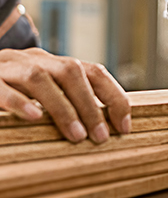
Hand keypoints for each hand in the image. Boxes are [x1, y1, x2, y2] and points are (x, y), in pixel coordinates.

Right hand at [0, 48, 130, 142]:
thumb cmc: (15, 90)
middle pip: (72, 72)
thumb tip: (107, 130)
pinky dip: (17, 102)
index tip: (124, 126)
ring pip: (40, 78)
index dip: (114, 96)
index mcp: (56, 64)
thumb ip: (69, 102)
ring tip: (76, 136)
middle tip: (100, 137)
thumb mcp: (45, 93)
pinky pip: (2, 87)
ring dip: (62, 108)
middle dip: (90, 105)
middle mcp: (37, 60)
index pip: (94, 71)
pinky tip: (32, 118)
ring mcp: (10, 67)